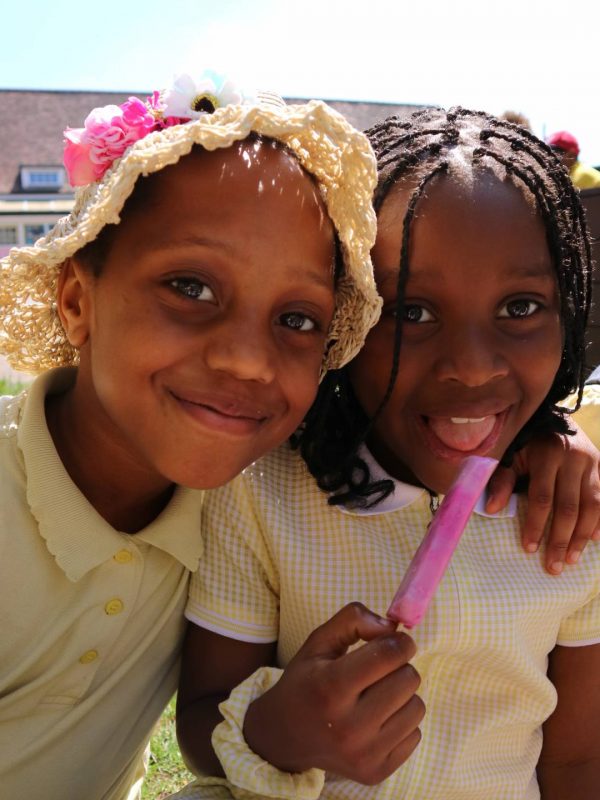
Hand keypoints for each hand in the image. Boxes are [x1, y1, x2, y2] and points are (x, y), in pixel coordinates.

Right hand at [243, 602, 423, 784]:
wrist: (283, 736)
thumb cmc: (305, 681)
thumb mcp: (318, 641)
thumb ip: (354, 620)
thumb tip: (393, 627)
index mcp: (331, 686)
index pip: (389, 655)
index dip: (401, 641)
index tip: (396, 641)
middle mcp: (348, 726)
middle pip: (408, 679)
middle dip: (399, 667)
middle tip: (379, 671)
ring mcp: (364, 754)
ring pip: (417, 707)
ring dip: (403, 695)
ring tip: (377, 695)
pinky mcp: (376, 772)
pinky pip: (415, 734)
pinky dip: (401, 721)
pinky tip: (377, 719)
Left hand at [485, 426, 599, 573]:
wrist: (555, 418)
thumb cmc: (527, 442)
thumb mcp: (511, 454)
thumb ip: (502, 479)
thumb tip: (492, 509)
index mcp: (547, 454)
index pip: (542, 497)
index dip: (536, 524)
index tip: (529, 549)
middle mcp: (574, 458)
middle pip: (569, 507)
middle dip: (560, 539)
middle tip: (554, 567)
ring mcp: (593, 464)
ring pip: (592, 507)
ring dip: (582, 537)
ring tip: (571, 560)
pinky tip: (595, 540)